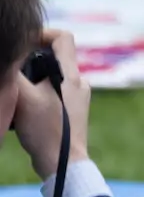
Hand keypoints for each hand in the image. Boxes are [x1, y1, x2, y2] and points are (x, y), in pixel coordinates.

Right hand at [11, 31, 89, 180]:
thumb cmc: (45, 129)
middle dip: (31, 60)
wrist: (61, 163)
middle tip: (13, 70)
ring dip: (31, 81)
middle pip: (55, 57)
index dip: (42, 33)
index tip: (23, 42)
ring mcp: (77, 97)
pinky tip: (21, 109)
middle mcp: (78, 82)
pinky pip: (52, 93)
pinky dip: (36, 95)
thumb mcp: (24, 98)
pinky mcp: (71, 111)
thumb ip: (16, 75)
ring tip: (16, 93)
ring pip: (51, 77)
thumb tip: (10, 60)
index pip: (63, 38)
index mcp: (71, 74)